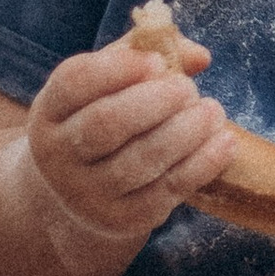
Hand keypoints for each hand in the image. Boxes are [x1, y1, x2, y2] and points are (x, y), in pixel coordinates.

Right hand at [27, 32, 238, 248]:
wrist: (82, 195)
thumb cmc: (103, 121)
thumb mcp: (109, 86)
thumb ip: (147, 56)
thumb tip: (198, 56)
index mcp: (49, 111)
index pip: (74, 82)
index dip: (118, 68)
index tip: (157, 61)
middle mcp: (58, 155)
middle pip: (105, 124)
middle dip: (154, 101)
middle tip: (187, 89)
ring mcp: (87, 193)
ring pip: (138, 161)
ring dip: (184, 132)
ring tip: (212, 111)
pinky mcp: (122, 219)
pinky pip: (165, 190)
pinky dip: (201, 164)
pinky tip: (225, 141)